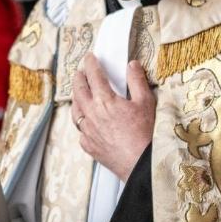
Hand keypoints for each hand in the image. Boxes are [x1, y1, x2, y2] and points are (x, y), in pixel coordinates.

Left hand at [72, 55, 155, 180]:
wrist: (141, 164)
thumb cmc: (145, 134)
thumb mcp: (146, 102)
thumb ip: (137, 81)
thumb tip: (132, 65)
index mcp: (104, 100)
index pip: (93, 75)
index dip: (91, 63)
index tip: (90, 57)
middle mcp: (91, 114)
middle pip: (78, 90)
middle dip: (78, 78)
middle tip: (80, 72)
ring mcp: (87, 131)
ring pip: (75, 110)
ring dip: (76, 98)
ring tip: (80, 94)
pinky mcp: (88, 145)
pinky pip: (80, 129)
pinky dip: (82, 121)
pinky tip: (86, 121)